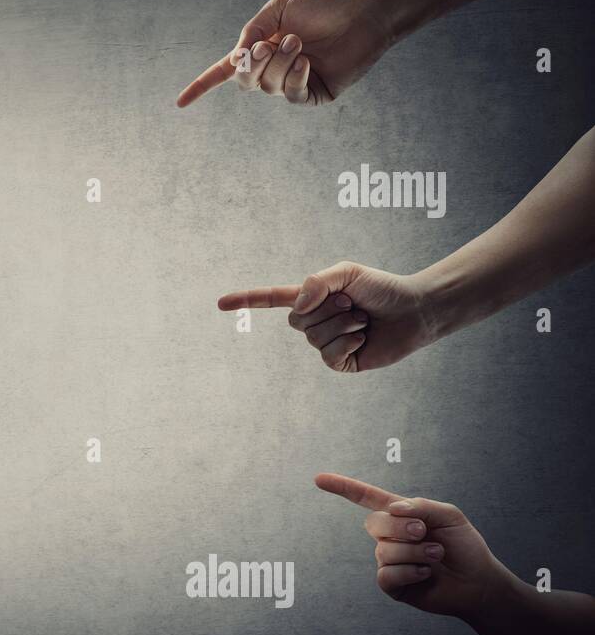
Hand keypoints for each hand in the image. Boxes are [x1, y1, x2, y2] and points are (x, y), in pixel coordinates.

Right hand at [176, 0, 394, 107]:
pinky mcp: (312, 96)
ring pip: (267, 86)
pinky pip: (291, 94)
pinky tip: (306, 61)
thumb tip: (237, 56)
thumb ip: (252, 29)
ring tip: (299, 42)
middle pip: (244, 82)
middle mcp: (272, 71)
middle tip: (269, 43)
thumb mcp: (278, 9)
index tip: (180, 103)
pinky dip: (294, 76)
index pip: (225, 73)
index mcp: (260, 51)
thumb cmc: (322, 7)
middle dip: (251, 64)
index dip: (201, 87)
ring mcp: (291, 85)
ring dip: (279, 62)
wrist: (362, 14)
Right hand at [218, 260, 439, 372]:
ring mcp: (326, 344)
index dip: (246, 301)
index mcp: (312, 300)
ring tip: (363, 320)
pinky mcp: (341, 362)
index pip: (271, 300)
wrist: (414, 310)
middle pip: (297, 321)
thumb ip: (316, 282)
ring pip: (315, 339)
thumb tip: (296, 307)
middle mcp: (315, 323)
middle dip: (328, 309)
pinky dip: (348, 344)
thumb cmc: (382, 287)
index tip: (220, 304)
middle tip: (354, 304)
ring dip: (343, 325)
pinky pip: (329, 356)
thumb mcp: (346, 272)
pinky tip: (363, 339)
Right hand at [315, 473, 514, 620]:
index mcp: (400, 515)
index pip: (365, 498)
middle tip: (425, 533)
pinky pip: (386, 574)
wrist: (478, 582)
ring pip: (384, 550)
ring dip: (416, 552)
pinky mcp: (391, 584)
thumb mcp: (449, 515)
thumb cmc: (464, 546)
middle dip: (402, 527)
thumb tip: (393, 509)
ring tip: (435, 556)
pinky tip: (425, 574)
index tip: (318, 479)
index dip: (342, 487)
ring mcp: (388, 560)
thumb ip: (420, 505)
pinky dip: (410, 572)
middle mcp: (389, 536)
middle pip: (374, 522)